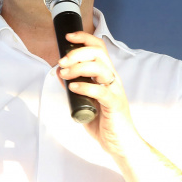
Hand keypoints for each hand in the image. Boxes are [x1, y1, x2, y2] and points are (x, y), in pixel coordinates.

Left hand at [58, 31, 140, 156]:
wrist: (121, 144)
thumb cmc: (105, 123)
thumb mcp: (85, 101)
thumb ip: (75, 87)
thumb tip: (59, 72)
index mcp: (107, 76)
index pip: (99, 48)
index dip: (84, 38)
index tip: (68, 37)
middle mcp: (112, 79)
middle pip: (98, 53)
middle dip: (77, 53)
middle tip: (62, 62)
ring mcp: (115, 91)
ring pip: (99, 68)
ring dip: (78, 67)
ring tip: (65, 75)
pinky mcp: (114, 104)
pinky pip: (101, 90)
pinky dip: (85, 86)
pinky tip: (74, 87)